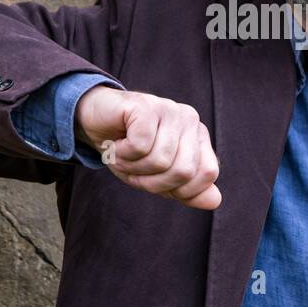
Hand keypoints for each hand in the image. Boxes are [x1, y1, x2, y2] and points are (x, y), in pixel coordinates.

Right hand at [74, 86, 221, 210]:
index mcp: (198, 137)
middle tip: (133, 167)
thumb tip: (215, 201)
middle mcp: (189, 120)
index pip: (208, 174)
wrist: (92, 122)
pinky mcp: (145, 105)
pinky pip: (140, 146)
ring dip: (132, 167)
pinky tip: (116, 143)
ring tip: (123, 154)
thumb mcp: (157, 178)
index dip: (178, 189)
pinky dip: (121, 153)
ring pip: (159, 160)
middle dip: (151, 181)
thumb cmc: (127, 150)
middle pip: (183, 171)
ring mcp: (169, 109)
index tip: (154, 178)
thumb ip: (187, 190)